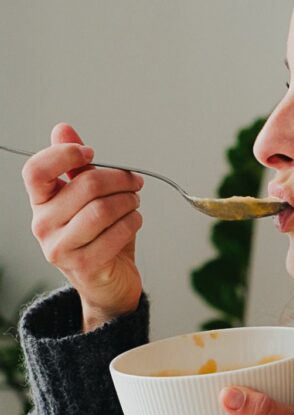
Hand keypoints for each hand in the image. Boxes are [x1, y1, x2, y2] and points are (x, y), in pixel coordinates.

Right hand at [21, 122, 143, 328]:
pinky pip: (115, 234)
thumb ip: (76, 167)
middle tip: (134, 181)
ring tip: (135, 202)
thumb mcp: (87, 199)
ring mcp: (60, 249)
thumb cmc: (99, 238)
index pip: (36, 171)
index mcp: (40, 203)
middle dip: (119, 179)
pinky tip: (135, 221)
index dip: (63, 155)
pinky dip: (132, 223)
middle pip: (85, 186)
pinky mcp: (83, 266)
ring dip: (128, 201)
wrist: (107, 285)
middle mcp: (43, 226)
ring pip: (102, 210)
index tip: (90, 153)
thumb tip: (63, 128)